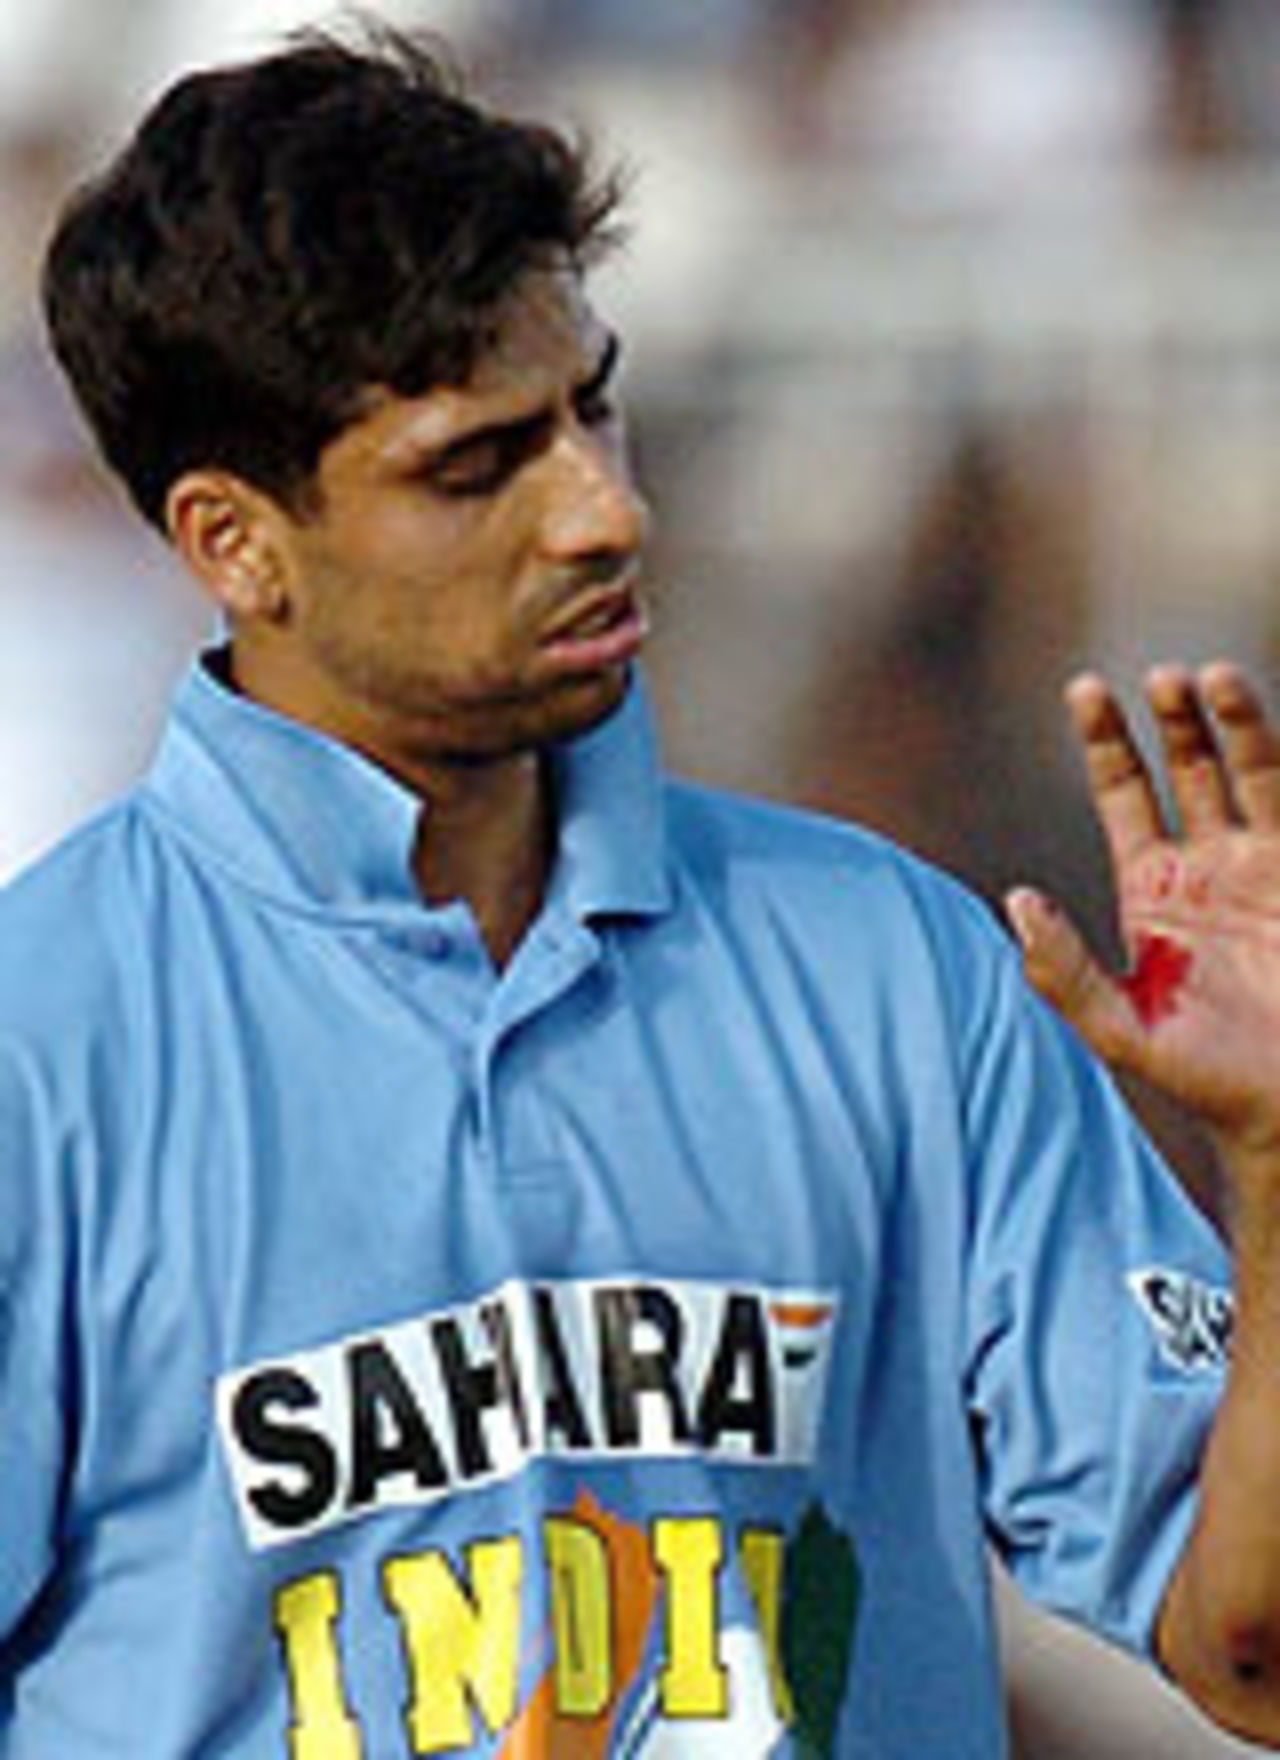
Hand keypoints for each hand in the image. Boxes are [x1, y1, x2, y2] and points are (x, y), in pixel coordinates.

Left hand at [1006, 662, 1279, 1154]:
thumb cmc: (1203, 1080)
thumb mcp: (1119, 1032)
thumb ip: (1064, 972)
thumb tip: (1015, 901)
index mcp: (1151, 887)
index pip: (1123, 792)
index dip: (1105, 740)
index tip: (1085, 688)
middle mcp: (1207, 865)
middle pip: (1186, 767)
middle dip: (1171, 719)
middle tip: (1158, 678)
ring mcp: (1264, 866)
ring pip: (1249, 771)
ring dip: (1234, 723)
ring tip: (1211, 678)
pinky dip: (1278, 762)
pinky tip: (1258, 728)